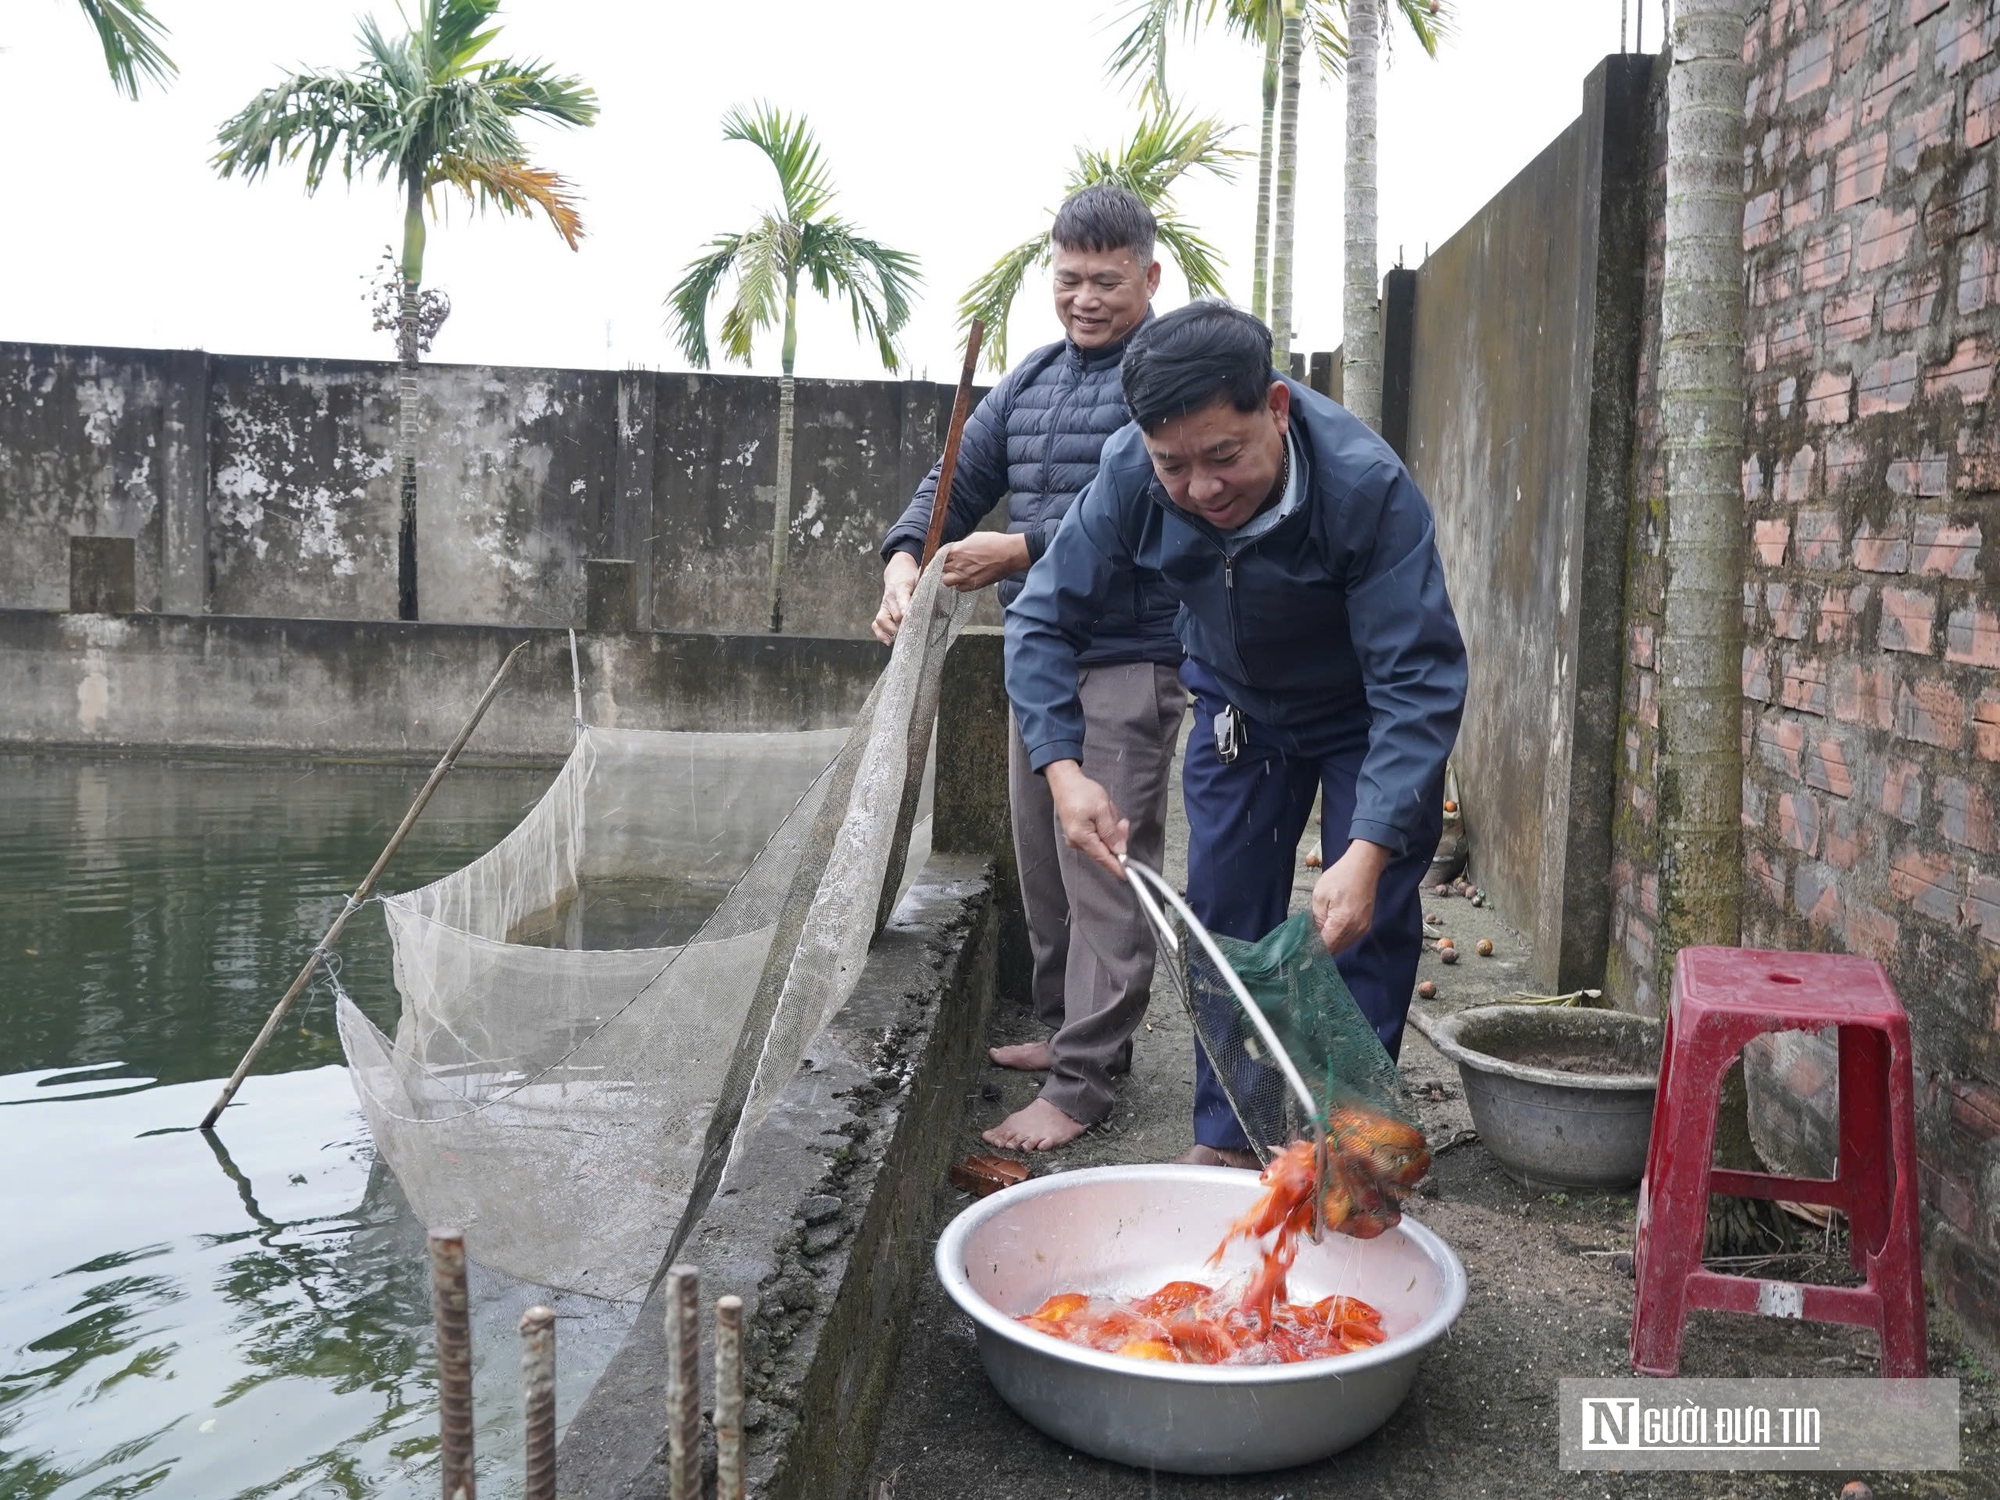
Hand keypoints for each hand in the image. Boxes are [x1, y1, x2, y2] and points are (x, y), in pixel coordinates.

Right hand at [871, 552, 919, 642]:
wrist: (897, 572)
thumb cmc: (912, 578)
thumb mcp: (921, 580)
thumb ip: (927, 594)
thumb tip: (940, 612)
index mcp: (901, 587)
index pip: (901, 598)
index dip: (904, 608)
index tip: (908, 616)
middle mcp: (890, 597)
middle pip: (894, 614)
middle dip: (903, 625)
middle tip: (914, 633)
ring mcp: (884, 605)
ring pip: (881, 619)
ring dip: (889, 630)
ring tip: (898, 639)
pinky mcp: (882, 611)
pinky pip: (876, 624)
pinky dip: (880, 634)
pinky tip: (888, 641)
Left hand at [940, 531, 1031, 591]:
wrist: (1009, 554)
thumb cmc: (995, 543)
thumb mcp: (975, 538)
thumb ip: (962, 545)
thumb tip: (957, 550)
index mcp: (957, 550)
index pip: (939, 555)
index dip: (942, 557)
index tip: (945, 558)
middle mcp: (958, 564)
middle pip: (941, 568)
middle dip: (945, 566)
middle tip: (952, 565)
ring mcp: (964, 576)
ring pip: (946, 581)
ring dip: (950, 577)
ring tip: (957, 574)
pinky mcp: (973, 585)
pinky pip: (959, 588)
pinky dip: (961, 585)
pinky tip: (967, 579)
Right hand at [1046, 760, 1127, 877]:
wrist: (1065, 781)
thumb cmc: (1081, 792)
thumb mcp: (1102, 810)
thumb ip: (1111, 832)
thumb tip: (1119, 850)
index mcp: (1082, 838)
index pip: (1103, 857)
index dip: (1117, 866)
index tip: (1127, 874)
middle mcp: (1077, 842)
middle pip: (1104, 848)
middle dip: (1116, 836)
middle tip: (1122, 821)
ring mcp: (1076, 838)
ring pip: (1102, 840)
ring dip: (1110, 828)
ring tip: (1106, 810)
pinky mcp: (1078, 832)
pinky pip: (1096, 835)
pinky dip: (1104, 826)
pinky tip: (1102, 813)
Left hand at [1310, 840, 1391, 955]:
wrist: (1363, 867)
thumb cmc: (1341, 877)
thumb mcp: (1319, 896)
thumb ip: (1316, 920)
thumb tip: (1313, 936)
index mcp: (1342, 923)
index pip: (1325, 947)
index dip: (1312, 950)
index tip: (1300, 951)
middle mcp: (1355, 929)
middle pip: (1335, 950)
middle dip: (1319, 949)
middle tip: (1305, 945)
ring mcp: (1363, 928)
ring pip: (1343, 946)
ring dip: (1329, 945)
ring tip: (1315, 939)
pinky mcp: (1365, 925)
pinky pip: (1350, 939)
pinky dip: (1339, 940)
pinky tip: (1328, 933)